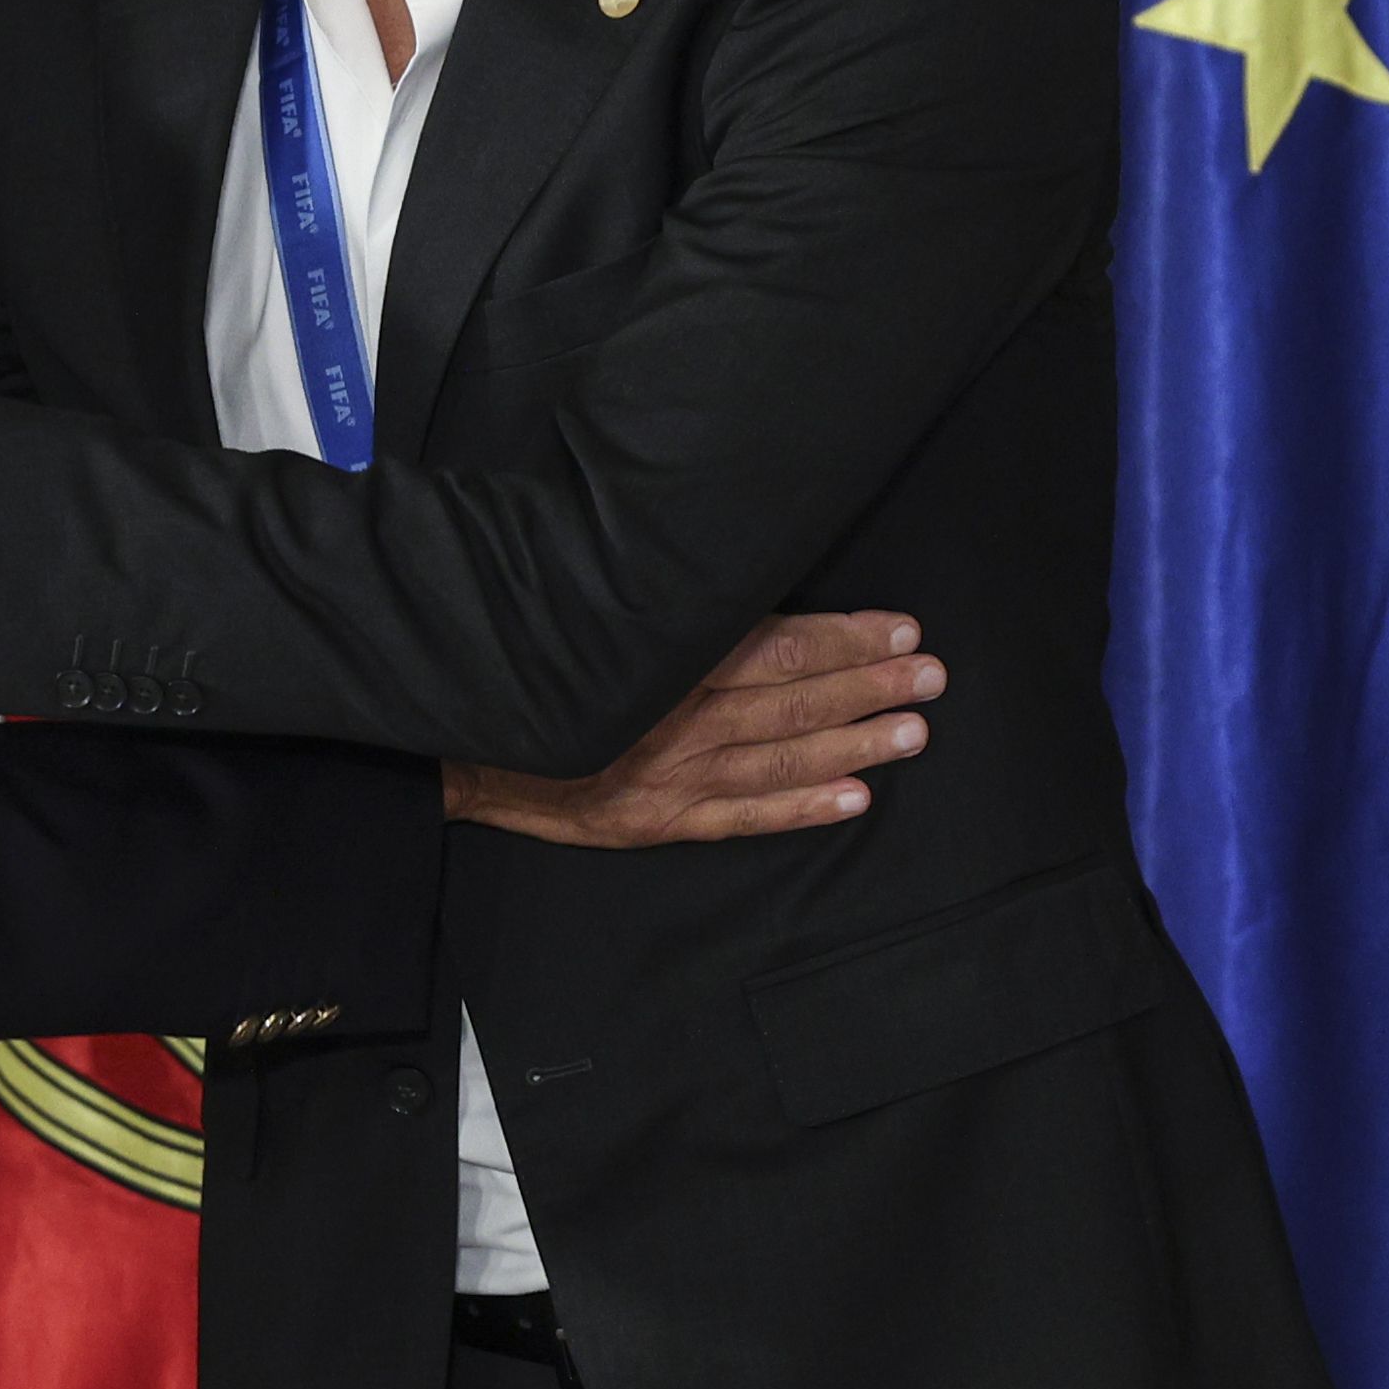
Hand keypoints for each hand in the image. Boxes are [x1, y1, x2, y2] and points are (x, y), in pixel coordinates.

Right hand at [442, 611, 940, 844]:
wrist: (455, 746)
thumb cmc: (527, 662)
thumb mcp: (582, 613)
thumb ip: (656, 600)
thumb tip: (727, 567)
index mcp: (656, 657)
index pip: (770, 646)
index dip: (841, 638)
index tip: (900, 629)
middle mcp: (670, 719)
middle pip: (789, 702)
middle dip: (867, 687)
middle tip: (932, 677)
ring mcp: (667, 777)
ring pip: (778, 758)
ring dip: (852, 743)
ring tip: (915, 732)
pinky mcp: (657, 820)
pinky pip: (743, 816)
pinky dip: (800, 808)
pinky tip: (854, 797)